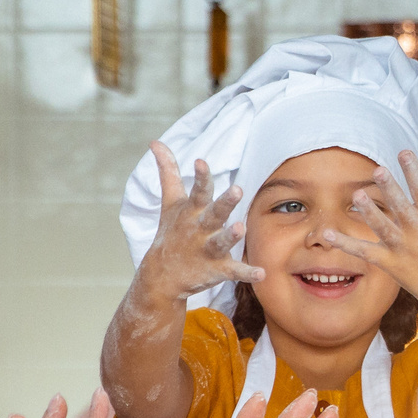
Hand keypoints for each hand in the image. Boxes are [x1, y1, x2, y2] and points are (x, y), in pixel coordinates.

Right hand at [138, 145, 264, 303]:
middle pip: (214, 214)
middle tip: (237, 189)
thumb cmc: (173, 231)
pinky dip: (247, 273)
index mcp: (192, 211)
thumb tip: (155, 142)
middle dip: (225, 202)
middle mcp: (200, 229)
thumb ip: (168, 171)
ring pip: (221, 242)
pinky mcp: (217, 269)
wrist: (162, 275)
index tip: (201, 162)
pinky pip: (234, 271)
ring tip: (240, 228)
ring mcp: (208, 250)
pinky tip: (261, 273)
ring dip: (231, 236)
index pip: (198, 191)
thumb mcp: (170, 201)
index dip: (201, 177)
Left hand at [317, 150, 417, 327]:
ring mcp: (403, 249)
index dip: (414, 170)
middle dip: (390, 189)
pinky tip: (324, 233)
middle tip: (377, 170)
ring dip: (369, 212)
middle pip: (401, 207)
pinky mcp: (390, 265)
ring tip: (356, 196)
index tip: (403, 152)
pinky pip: (364, 252)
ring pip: (382, 227)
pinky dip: (345, 243)